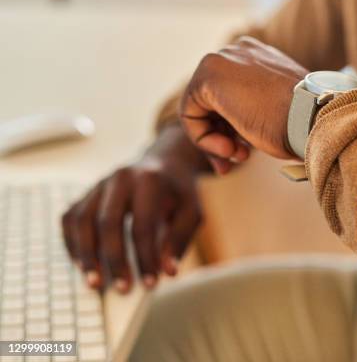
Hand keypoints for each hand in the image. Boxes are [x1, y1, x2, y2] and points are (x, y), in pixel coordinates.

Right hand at [62, 123, 205, 292]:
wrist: (165, 163)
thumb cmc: (179, 193)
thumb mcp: (192, 212)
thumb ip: (180, 240)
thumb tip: (168, 272)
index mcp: (149, 181)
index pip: (142, 224)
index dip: (145, 257)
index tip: (150, 283)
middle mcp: (120, 179)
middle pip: (107, 222)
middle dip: (114, 260)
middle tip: (123, 288)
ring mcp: (99, 184)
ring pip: (82, 220)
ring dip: (86, 255)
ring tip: (95, 283)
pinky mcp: (87, 193)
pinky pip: (70, 219)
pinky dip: (72, 243)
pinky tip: (83, 265)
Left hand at [180, 36, 308, 160]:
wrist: (312, 118)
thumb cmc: (302, 121)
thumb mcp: (278, 110)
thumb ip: (255, 108)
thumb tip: (235, 127)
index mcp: (257, 56)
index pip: (229, 97)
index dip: (231, 130)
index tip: (244, 154)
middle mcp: (237, 51)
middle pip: (211, 103)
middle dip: (221, 138)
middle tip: (235, 161)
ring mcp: (221, 59)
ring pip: (199, 111)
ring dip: (216, 142)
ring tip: (238, 157)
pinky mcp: (208, 75)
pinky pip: (190, 115)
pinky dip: (204, 139)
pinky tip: (229, 149)